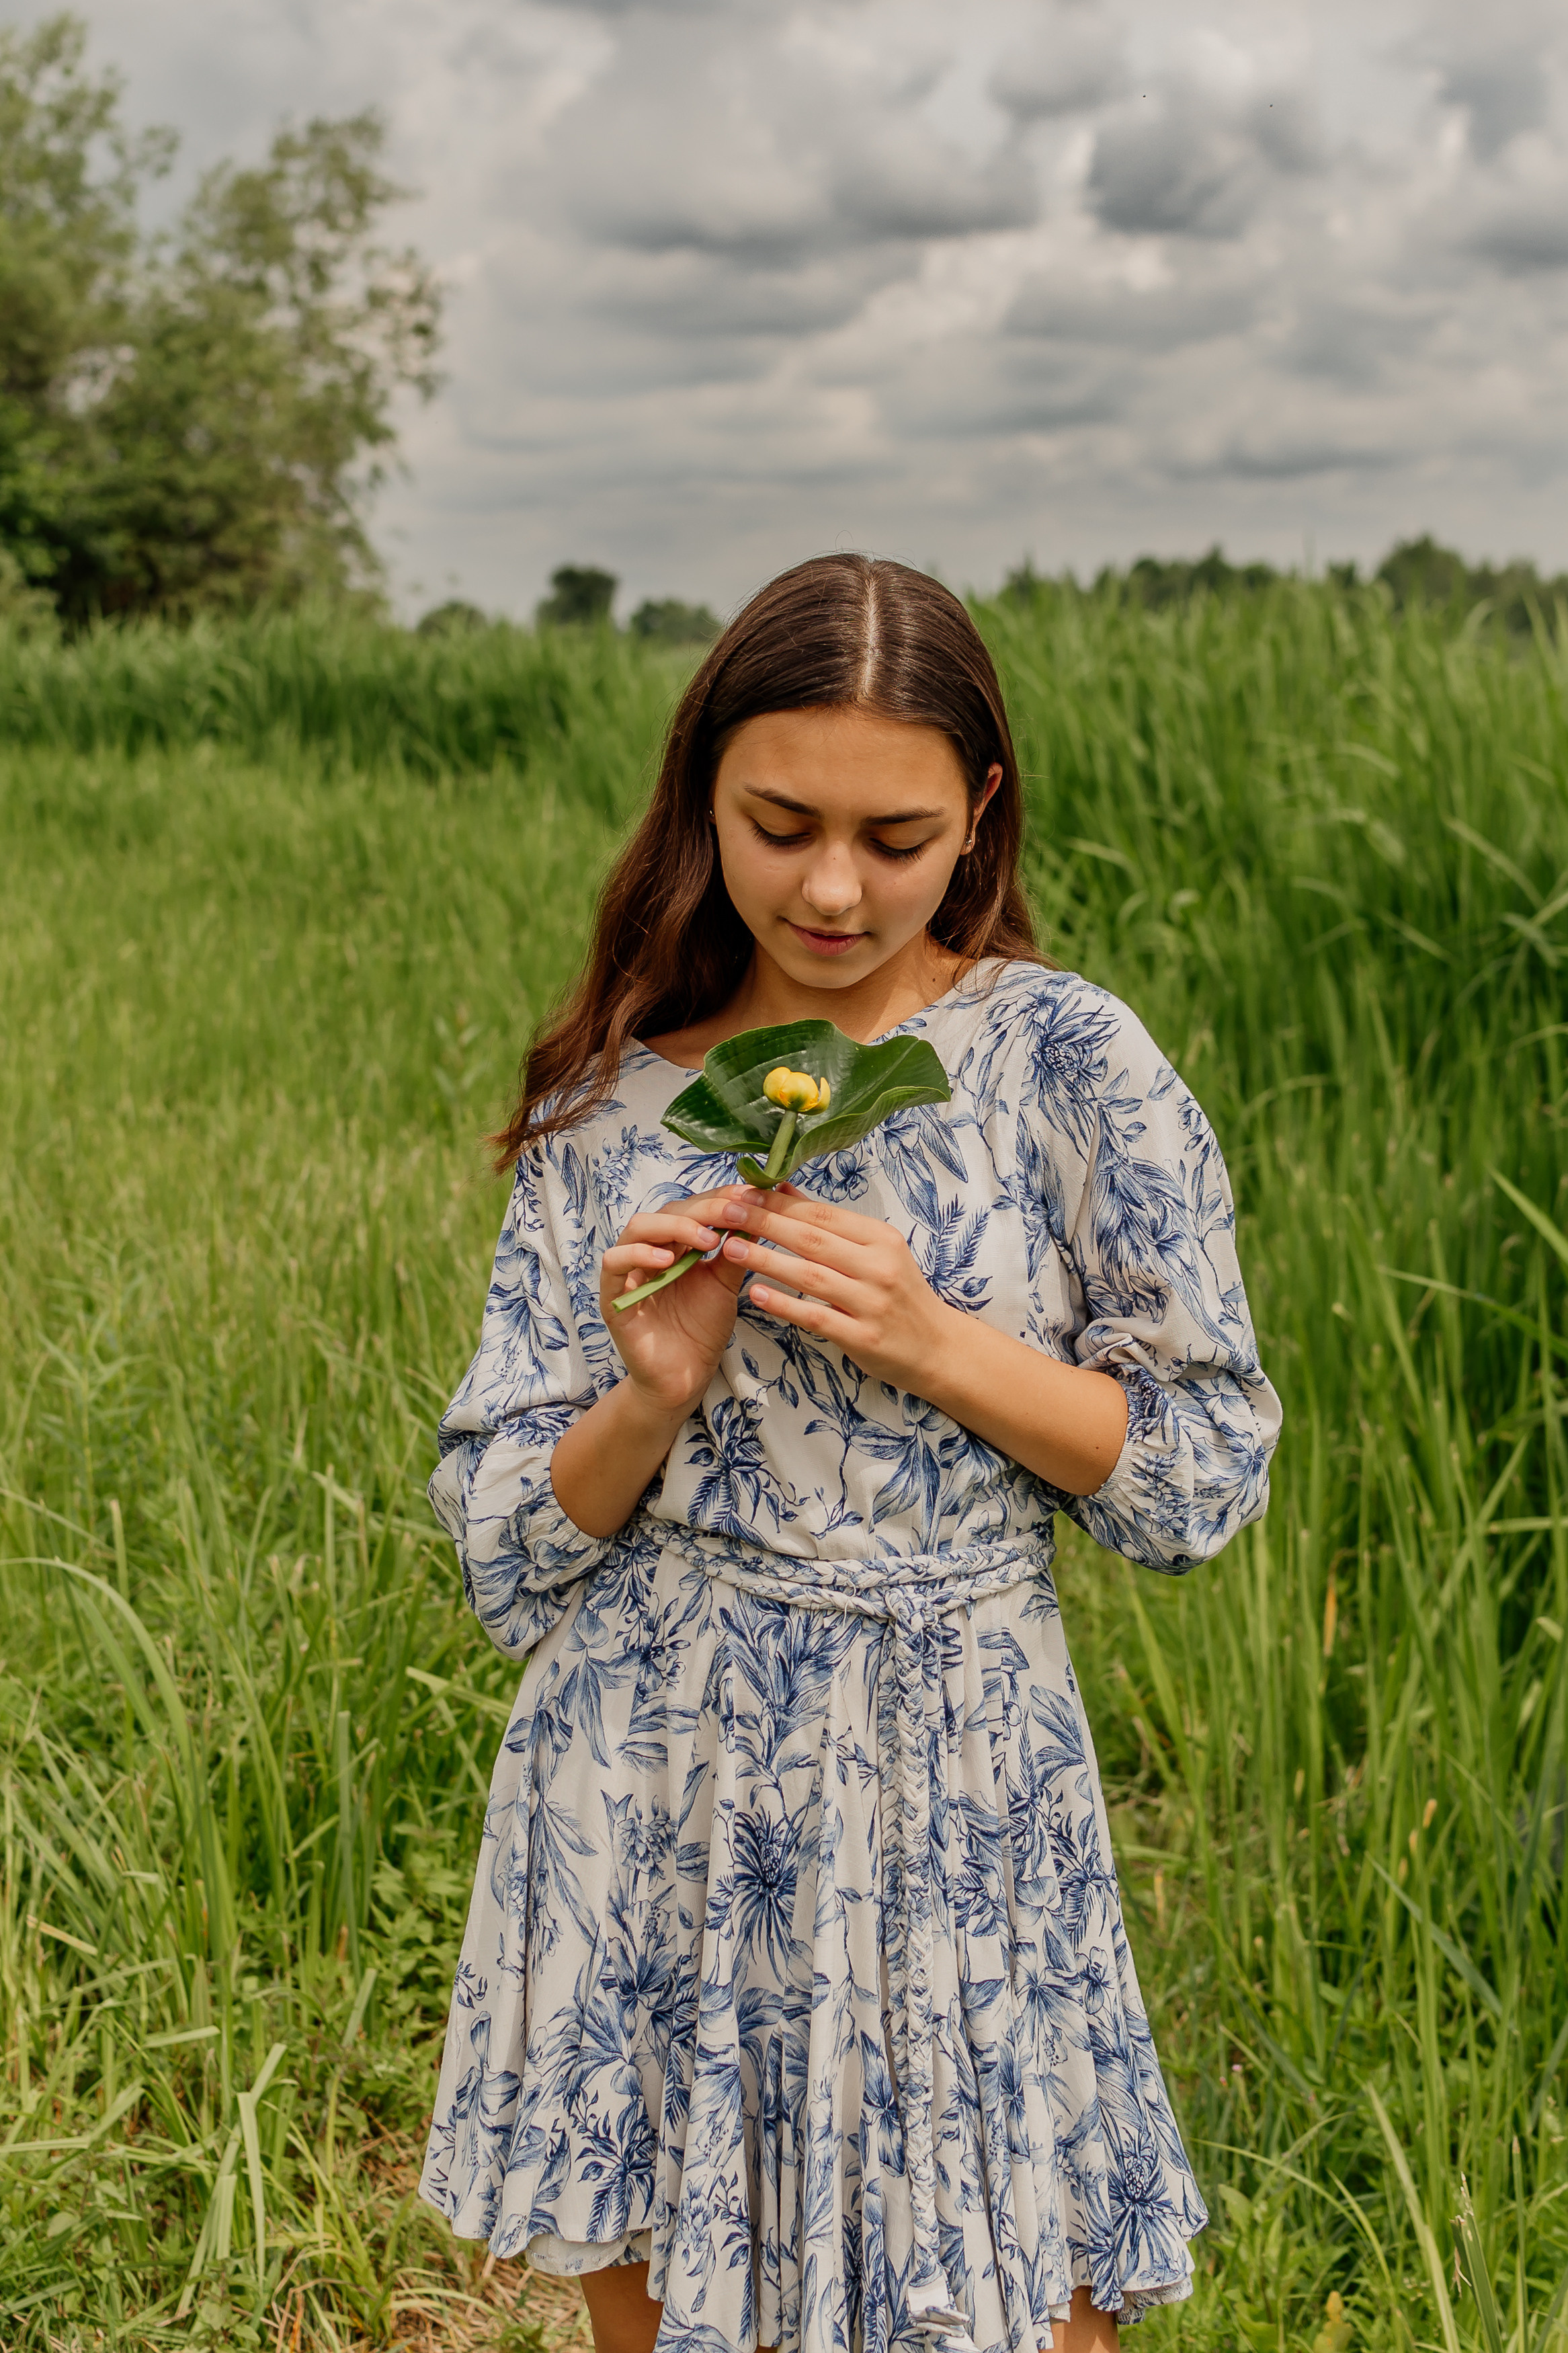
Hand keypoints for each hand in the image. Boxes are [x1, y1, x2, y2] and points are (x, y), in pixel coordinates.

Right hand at [600, 1185, 752, 1412]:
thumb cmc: (702, 1329)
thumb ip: (734, 1252)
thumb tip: (755, 1213)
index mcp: (676, 1244)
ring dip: (674, 1228)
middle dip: (704, 1209)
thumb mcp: (724, 1285)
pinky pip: (614, 1263)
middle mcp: (650, 1250)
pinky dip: (638, 1255)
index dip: (719, 1198)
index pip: (693, 1208)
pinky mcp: (613, 1295)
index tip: (750, 1196)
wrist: (685, 1376)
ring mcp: (628, 1270)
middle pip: (668, 1212)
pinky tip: (667, 1262)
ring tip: (707, 1240)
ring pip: (638, 1229)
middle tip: (735, 1213)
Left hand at [717, 1182, 952, 1389]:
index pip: (822, 1215)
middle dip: (765, 1223)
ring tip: (731, 1248)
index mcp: (881, 1238)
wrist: (938, 1347)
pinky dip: (785, 1305)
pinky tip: (756, 1294)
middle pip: (812, 1240)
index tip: (744, 1193)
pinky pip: (816, 1317)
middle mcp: (878, 1266)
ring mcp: (872, 1303)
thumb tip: (783, 1189)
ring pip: (811, 1275)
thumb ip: (829, 1224)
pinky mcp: (863, 1337)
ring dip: (767, 1260)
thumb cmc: (899, 1294)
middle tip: (727, 1212)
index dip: (779, 1204)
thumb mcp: (875, 1251)